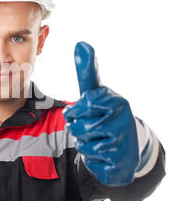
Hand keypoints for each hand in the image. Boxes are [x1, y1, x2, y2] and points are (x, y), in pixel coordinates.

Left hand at [63, 42, 139, 185]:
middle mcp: (121, 116)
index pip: (84, 103)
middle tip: (91, 125)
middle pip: (76, 122)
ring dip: (83, 140)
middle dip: (76, 126)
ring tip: (97, 137)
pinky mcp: (119, 156)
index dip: (77, 111)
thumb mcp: (96, 93)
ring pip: (81, 139)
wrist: (124, 150)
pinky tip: (103, 150)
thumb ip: (87, 72)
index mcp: (114, 99)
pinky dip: (90, 154)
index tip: (87, 110)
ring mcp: (122, 137)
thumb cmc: (104, 116)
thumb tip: (81, 43)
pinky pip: (88, 154)